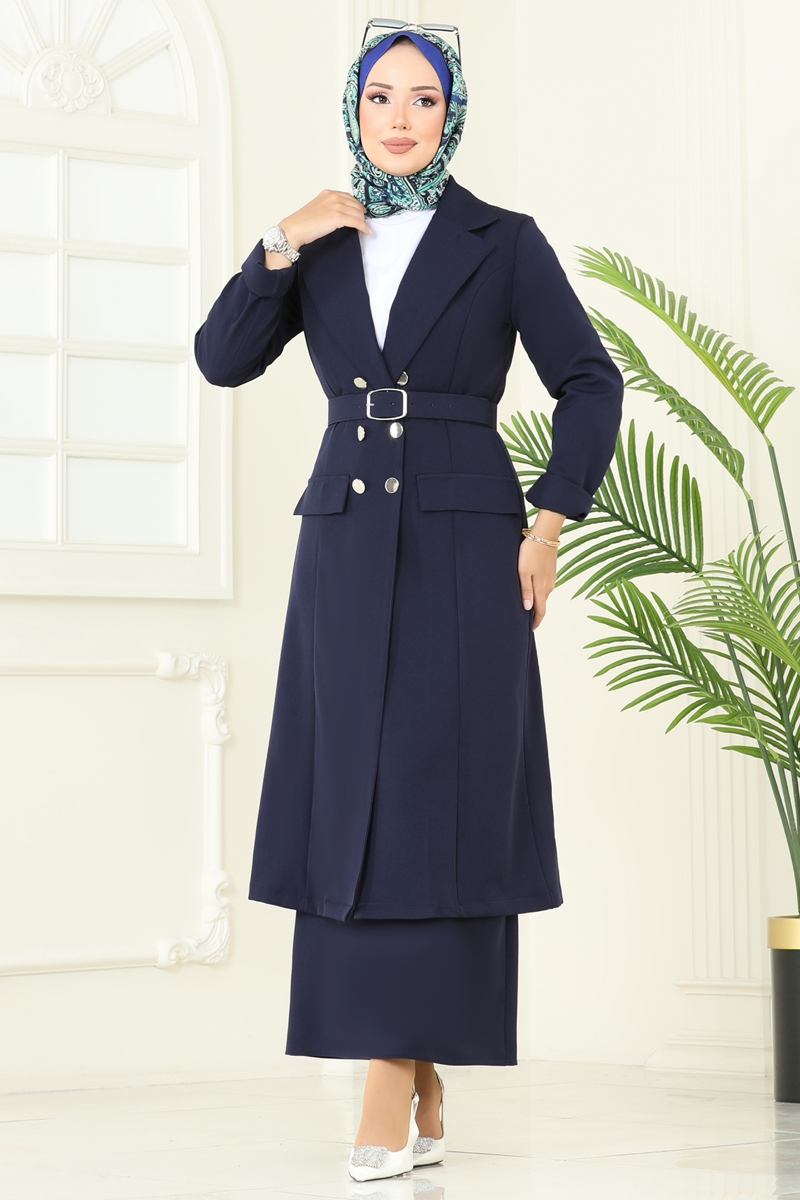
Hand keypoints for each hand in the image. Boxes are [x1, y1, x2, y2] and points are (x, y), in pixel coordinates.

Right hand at [264, 190, 369, 269]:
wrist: (295, 229)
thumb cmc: (303, 223)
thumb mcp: (318, 209)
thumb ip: (330, 208)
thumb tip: (342, 216)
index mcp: (328, 193)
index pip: (349, 198)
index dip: (356, 207)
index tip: (360, 214)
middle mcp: (333, 197)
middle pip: (356, 204)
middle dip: (361, 214)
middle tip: (363, 223)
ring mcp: (336, 206)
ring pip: (358, 213)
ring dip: (362, 222)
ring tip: (363, 229)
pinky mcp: (337, 217)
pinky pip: (356, 221)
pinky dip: (363, 227)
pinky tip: (365, 231)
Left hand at [517, 510, 564, 629]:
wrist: (544, 535)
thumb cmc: (531, 552)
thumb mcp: (523, 572)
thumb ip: (525, 591)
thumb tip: (527, 609)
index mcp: (542, 588)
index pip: (540, 612)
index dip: (536, 622)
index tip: (530, 629)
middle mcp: (549, 586)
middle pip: (542, 605)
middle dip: (535, 614)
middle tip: (525, 620)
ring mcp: (551, 579)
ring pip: (543, 595)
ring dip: (537, 602)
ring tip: (526, 606)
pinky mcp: (551, 572)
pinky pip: (545, 587)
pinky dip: (539, 592)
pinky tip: (531, 589)